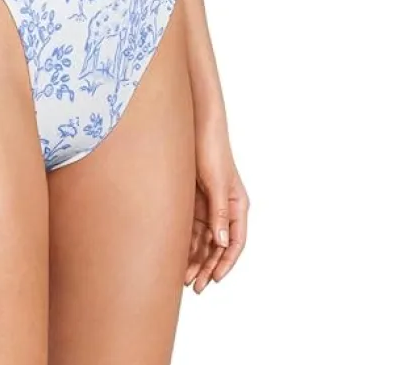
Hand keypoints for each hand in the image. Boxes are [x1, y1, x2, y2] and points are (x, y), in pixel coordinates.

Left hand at [184, 120, 249, 292]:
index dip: (226, 263)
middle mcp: (225, 208)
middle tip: (194, 286)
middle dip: (207, 266)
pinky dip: (186, 243)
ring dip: (195, 258)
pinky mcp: (194, 200)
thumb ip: (220, 212)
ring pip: (203, 240)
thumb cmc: (211, 150)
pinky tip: (175, 255)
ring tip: (182, 277)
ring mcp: (209, 205)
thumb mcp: (217, 182)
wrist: (196, 125)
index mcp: (237, 205)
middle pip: (218, 245)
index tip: (214, 279)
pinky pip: (191, 228)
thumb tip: (221, 242)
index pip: (235, 242)